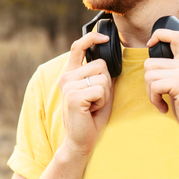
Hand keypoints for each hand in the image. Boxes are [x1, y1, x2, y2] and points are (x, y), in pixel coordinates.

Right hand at [57, 32, 113, 157]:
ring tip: (94, 106)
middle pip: (101, 65)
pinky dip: (102, 102)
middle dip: (106, 84)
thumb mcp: (99, 92)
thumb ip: (101, 76)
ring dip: (105, 95)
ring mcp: (68, 86)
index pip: (78, 47)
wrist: (81, 141)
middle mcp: (66, 78)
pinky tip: (92, 110)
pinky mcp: (73, 96)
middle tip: (96, 100)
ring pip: (103, 78)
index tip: (104, 37)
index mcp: (70, 74)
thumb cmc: (92, 117)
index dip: (91, 38)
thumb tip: (112, 60)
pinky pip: (100, 90)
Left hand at [144, 29, 178, 148]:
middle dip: (149, 83)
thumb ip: (174, 72)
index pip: (175, 36)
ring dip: (151, 93)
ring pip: (149, 75)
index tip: (151, 44)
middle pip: (150, 63)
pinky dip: (155, 100)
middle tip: (160, 95)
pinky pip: (153, 86)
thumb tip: (151, 66)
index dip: (159, 35)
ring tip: (163, 102)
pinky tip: (165, 108)